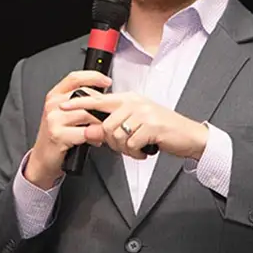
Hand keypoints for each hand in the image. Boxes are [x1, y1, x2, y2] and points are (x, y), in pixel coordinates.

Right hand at [25, 71, 109, 188]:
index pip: (75, 77)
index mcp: (55, 95)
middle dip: (102, 106)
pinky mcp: (58, 134)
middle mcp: (53, 104)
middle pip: (85, 96)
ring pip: (87, 114)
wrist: (43, 157)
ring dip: (100, 123)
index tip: (107, 81)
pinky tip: (96, 140)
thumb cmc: (57, 135)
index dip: (93, 77)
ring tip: (104, 130)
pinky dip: (94, 137)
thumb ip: (80, 103)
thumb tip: (105, 97)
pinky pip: (85, 132)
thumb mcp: (65, 114)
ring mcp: (54, 118)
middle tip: (111, 115)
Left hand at [60, 92, 208, 160]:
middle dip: (111, 142)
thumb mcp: (137, 123)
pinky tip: (145, 151)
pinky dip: (136, 153)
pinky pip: (131, 144)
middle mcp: (135, 103)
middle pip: (105, 125)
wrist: (189, 136)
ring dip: (125, 149)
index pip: (99, 99)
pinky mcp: (152, 126)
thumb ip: (114, 125)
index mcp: (129, 99)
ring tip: (137, 148)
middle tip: (124, 146)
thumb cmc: (162, 130)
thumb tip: (91, 131)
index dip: (79, 103)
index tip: (64, 106)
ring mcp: (144, 113)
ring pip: (117, 135)